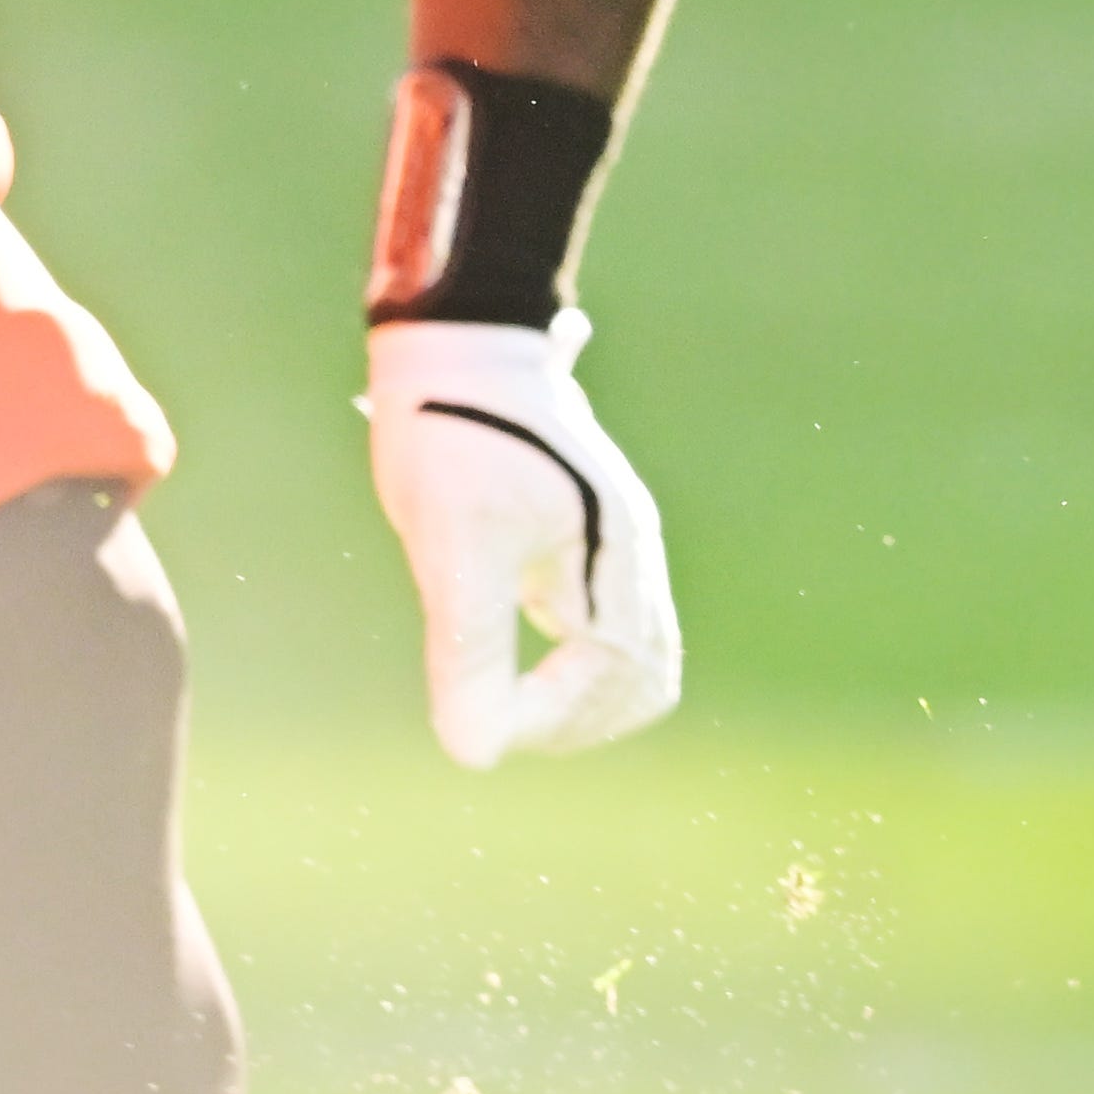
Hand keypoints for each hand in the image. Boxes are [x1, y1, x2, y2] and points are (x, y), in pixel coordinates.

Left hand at [367, 311, 679, 765]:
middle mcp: (629, 555)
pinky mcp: (587, 534)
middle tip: (494, 717)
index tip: (476, 715)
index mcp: (613, 558)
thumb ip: (471, 648)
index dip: (544, 719)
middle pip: (642, 680)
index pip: (612, 682)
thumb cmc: (452, 435)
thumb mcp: (451, 545)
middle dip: (572, 719)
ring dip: (573, 696)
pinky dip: (567, 662)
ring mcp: (614, 544)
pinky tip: (508, 653)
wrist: (459, 341)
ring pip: (628, 656)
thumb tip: (476, 752)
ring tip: (500, 699)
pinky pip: (603, 623)